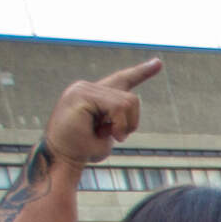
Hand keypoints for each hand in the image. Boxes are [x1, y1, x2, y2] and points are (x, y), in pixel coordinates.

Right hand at [43, 59, 160, 167]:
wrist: (61, 158)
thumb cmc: (82, 150)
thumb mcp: (108, 136)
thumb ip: (120, 120)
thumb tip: (123, 112)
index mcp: (95, 95)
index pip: (122, 79)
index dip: (141, 72)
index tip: (158, 63)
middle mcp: (88, 87)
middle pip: (132, 99)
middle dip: (131, 123)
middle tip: (115, 137)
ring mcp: (83, 89)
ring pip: (128, 103)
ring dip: (124, 126)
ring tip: (104, 135)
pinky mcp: (81, 94)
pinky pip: (118, 107)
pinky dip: (118, 124)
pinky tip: (102, 133)